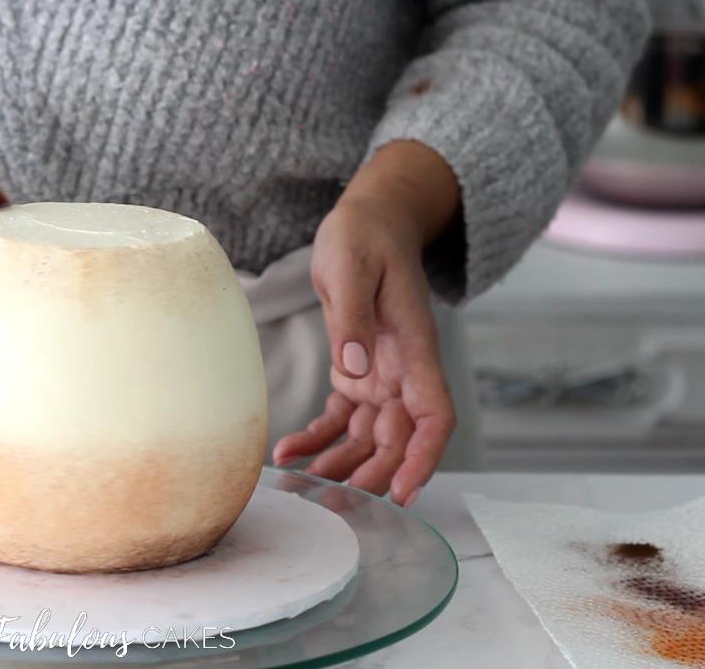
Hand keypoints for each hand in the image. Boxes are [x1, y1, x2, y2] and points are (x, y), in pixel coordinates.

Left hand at [272, 141, 460, 505]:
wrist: (367, 220)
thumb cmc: (363, 237)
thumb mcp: (351, 268)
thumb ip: (351, 319)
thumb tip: (356, 370)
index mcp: (414, 348)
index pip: (435, 415)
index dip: (424, 458)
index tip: (403, 493)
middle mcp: (403, 369)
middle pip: (399, 438)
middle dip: (372, 475)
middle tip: (333, 504)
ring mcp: (381, 373)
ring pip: (368, 436)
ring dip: (340, 464)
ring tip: (299, 482)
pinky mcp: (357, 369)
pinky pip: (341, 416)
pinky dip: (318, 438)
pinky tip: (288, 451)